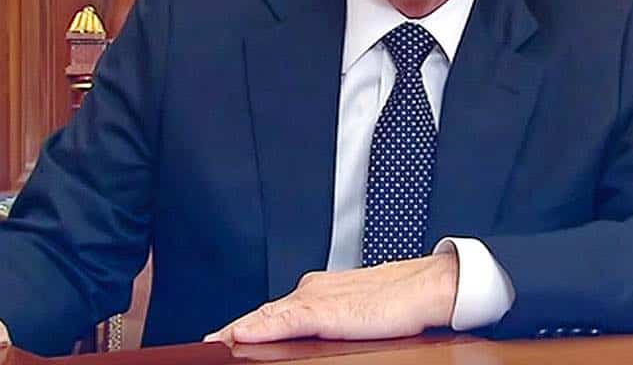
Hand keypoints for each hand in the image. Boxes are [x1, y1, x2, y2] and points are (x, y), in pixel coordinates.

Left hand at [204, 252, 457, 345]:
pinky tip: (238, 335)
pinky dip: (258, 327)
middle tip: (206, 345)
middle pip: (262, 314)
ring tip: (212, 344)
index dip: (246, 327)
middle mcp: (310, 292)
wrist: (426, 287)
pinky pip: (283, 320)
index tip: (223, 339)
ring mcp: (315, 300)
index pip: (272, 314)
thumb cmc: (399, 303)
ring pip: (265, 316)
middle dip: (233, 331)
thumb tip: (313, 342)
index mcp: (316, 294)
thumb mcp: (355, 317)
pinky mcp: (324, 310)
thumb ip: (330, 326)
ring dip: (237, 330)